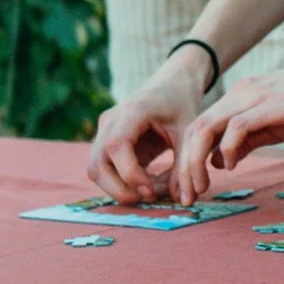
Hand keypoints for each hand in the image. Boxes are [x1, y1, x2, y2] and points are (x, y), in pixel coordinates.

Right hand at [86, 57, 209, 203]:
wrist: (173, 83)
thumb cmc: (181, 103)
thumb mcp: (188, 131)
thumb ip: (184, 164)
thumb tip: (182, 199)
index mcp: (132, 111)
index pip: (116, 146)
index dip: (130, 174)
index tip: (152, 191)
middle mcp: (110, 121)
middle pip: (97, 164)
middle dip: (120, 189)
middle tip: (151, 198)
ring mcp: (105, 132)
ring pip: (95, 170)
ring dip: (119, 188)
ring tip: (153, 191)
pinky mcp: (107, 142)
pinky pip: (105, 169)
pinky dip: (123, 182)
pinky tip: (150, 183)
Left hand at [173, 53, 283, 200]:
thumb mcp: (270, 125)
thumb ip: (245, 141)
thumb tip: (218, 160)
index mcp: (238, 99)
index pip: (199, 127)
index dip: (188, 157)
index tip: (190, 186)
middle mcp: (239, 95)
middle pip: (195, 128)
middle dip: (185, 164)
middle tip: (187, 194)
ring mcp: (252, 98)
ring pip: (207, 127)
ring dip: (197, 160)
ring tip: (202, 185)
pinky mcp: (268, 106)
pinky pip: (236, 128)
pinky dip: (226, 149)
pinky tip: (230, 165)